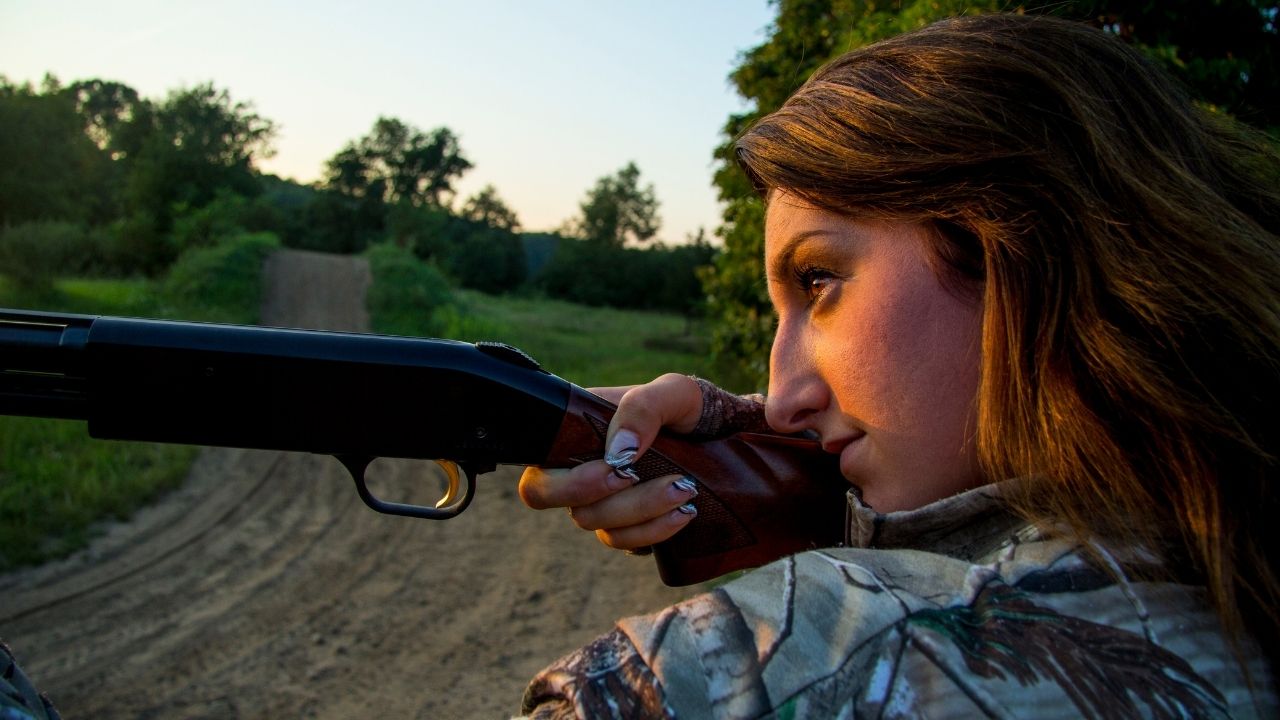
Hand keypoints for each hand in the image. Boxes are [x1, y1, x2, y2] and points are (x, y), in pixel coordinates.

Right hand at [518, 373, 704, 550]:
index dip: (569, 483)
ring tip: (685, 493)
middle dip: (609, 502)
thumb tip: (617, 452)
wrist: (722, 433)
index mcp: (577, 433)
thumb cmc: (688, 406)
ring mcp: (605, 500)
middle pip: (568, 507)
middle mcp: (582, 469)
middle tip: (653, 482)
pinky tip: (683, 514)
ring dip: (641, 516)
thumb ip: (642, 408)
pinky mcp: (631, 523)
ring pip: (599, 528)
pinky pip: (627, 543)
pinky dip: (654, 533)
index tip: (618, 471)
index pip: (539, 469)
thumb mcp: (674, 392)